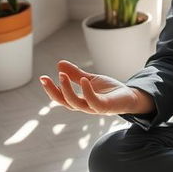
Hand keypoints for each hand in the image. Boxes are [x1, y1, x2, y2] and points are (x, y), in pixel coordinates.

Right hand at [39, 60, 153, 116]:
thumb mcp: (90, 79)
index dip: (51, 89)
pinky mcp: (106, 107)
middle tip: (45, 78)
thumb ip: (75, 74)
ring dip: (67, 91)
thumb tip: (59, 63)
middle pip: (66, 102)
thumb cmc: (110, 90)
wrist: (130, 96)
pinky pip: (94, 102)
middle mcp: (85, 106)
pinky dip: (87, 92)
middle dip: (54, 91)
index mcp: (80, 100)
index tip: (42, 78)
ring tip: (62, 76)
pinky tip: (83, 80)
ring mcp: (95, 108)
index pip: (62, 98)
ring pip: (76, 104)